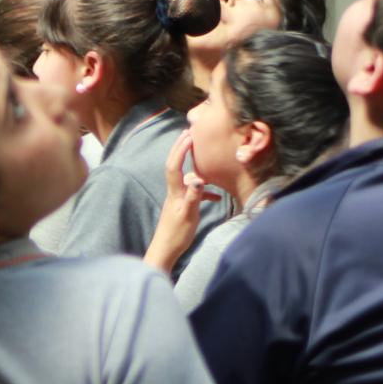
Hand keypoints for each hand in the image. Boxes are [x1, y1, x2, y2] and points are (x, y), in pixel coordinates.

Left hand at [142, 131, 224, 274]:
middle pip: (175, 165)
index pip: (175, 164)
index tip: (189, 136)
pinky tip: (217, 197)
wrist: (165, 250)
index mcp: (175, 191)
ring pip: (185, 178)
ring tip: (203, 157)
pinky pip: (193, 194)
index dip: (181, 149)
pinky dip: (204, 191)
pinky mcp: (182, 207)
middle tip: (188, 133)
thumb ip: (193, 196)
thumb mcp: (188, 215)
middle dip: (181, 148)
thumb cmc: (177, 235)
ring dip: (193, 166)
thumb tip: (197, 177)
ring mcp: (177, 199)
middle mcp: (174, 192)